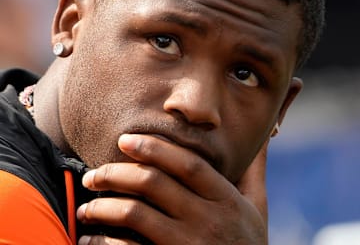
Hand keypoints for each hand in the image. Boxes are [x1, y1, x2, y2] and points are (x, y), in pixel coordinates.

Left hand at [77, 134, 268, 244]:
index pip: (186, 164)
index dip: (154, 148)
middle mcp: (209, 220)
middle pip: (155, 184)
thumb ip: (255, 170)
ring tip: (86, 206)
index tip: (125, 139)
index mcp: (226, 199)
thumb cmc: (247, 244)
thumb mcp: (258, 207)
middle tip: (93, 174)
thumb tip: (265, 134)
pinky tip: (91, 236)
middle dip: (117, 173)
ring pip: (137, 215)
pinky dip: (105, 241)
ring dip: (105, 206)